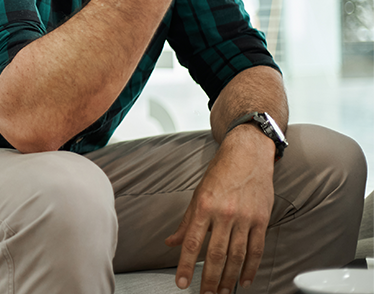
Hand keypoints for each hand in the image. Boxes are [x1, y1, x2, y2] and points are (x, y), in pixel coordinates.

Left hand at [165, 126, 274, 293]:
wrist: (248, 154)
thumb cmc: (221, 171)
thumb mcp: (198, 193)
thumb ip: (186, 221)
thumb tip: (172, 241)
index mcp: (205, 206)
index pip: (193, 243)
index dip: (186, 265)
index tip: (182, 283)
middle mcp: (225, 213)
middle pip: (216, 255)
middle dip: (209, 279)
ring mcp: (245, 218)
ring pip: (237, 257)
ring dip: (229, 279)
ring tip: (222, 292)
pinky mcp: (261, 220)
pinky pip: (256, 250)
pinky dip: (250, 268)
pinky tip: (245, 280)